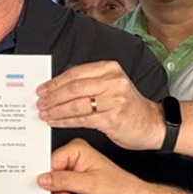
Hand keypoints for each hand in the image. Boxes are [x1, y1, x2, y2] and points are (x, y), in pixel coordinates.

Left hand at [36, 61, 163, 149]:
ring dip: (56, 110)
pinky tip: (55, 122)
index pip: (75, 72)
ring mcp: (114, 100)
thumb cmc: (128, 107)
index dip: (55, 82)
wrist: (153, 124)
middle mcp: (113, 81)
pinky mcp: (112, 118)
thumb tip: (58, 86)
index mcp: (110, 69)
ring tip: (44, 114)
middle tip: (40, 103)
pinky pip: (82, 119)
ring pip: (76, 104)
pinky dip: (65, 121)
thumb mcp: (112, 86)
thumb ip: (89, 83)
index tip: (42, 89)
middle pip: (74, 87)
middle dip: (53, 97)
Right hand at [37, 138, 141, 193]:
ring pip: (51, 180)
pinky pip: (56, 187)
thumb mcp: (88, 184)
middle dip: (55, 185)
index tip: (54, 187)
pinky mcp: (72, 180)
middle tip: (66, 192)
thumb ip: (63, 180)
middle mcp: (73, 156)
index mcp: (77, 149)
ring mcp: (72, 169)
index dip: (50, 176)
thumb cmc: (116, 187)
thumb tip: (43, 178)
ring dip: (58, 191)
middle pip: (50, 170)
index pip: (51, 160)